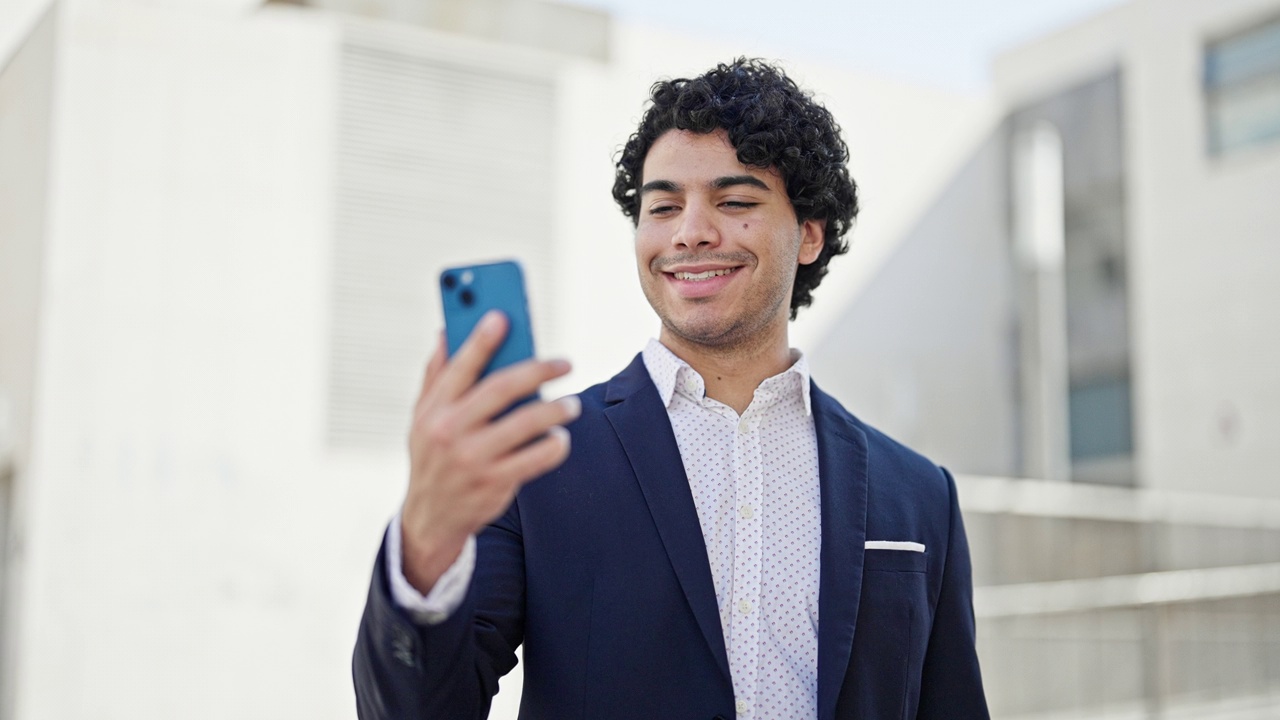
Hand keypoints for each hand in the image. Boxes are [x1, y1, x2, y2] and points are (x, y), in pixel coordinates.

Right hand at [400, 311, 578, 593]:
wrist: (430, 518)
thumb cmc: (432, 455)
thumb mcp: (421, 416)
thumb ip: (436, 375)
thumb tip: (443, 331)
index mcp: (434, 409)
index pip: (460, 366)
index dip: (481, 339)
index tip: (503, 317)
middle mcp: (450, 431)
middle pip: (501, 389)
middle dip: (538, 370)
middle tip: (566, 362)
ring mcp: (472, 459)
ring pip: (525, 423)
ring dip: (555, 409)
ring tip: (572, 404)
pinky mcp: (494, 483)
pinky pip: (536, 458)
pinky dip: (554, 445)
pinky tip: (561, 437)